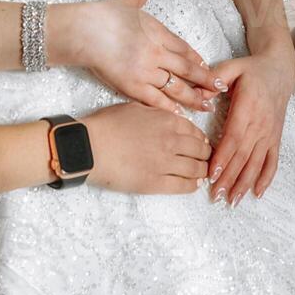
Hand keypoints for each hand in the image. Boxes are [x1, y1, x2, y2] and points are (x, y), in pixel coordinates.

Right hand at [53, 0, 223, 112]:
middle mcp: (156, 53)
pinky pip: (155, 99)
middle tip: (221, 88)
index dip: (196, 58)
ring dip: (193, 97)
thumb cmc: (101, 15)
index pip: (183, 47)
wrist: (82, 31)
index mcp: (156, 32)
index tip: (206, 66)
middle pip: (186, 68)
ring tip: (207, 107)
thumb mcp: (124, 2)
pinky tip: (180, 115)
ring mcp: (145, 71)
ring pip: (175, 87)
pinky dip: (168, 107)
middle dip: (205, 79)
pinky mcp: (131, 86)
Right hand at [82, 102, 210, 193]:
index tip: (200, 143)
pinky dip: (192, 185)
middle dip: (205, 154)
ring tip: (201, 172)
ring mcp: (165, 163)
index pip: (195, 131)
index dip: (200, 138)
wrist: (90, 147)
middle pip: (201, 150)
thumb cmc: (107, 125)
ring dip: (202, 170)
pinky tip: (193, 184)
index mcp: (167, 120)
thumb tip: (170, 119)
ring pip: (197, 169)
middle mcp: (171, 141)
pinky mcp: (156, 183)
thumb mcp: (136, 108)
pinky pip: (184, 186)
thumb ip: (157, 113)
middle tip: (203, 158)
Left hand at [206, 45, 294, 205]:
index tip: (211, 174)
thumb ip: (215, 78)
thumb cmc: (252, 69)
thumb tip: (198, 95)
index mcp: (248, 106)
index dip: (223, 157)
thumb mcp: (232, 66)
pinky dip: (266, 178)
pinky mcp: (276, 137)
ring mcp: (270, 132)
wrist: (280, 69)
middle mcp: (261, 123)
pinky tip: (257, 193)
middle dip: (229, 177)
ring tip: (232, 201)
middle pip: (243, 155)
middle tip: (215, 196)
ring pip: (257, 162)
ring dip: (245, 183)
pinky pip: (273, 161)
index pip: (234, 136)